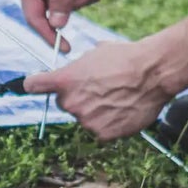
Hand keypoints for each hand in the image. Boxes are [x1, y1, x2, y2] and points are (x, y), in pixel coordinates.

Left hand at [23, 40, 172, 141]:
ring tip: (117, 97)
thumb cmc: (126, 57)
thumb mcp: (95, 53)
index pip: (34, 85)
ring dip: (95, 111)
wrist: (153, 73)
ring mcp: (86, 120)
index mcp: (64, 80)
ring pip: (84, 117)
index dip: (34, 84)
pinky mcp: (103, 134)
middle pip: (65, 103)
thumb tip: (76, 70)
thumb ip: (78, 67)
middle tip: (99, 88)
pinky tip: (123, 109)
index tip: (33, 84)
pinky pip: (101, 130)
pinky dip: (109, 123)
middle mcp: (71, 102)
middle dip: (77, 97)